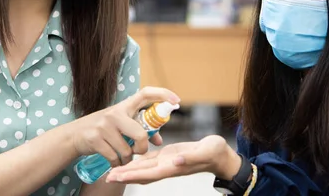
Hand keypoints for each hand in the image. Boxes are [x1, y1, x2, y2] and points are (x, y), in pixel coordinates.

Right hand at [71, 87, 179, 167]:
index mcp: (124, 106)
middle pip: (141, 133)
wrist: (74, 135)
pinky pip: (115, 158)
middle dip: (143, 147)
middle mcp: (115, 113)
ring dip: (127, 158)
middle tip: (139, 151)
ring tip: (121, 155)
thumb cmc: (103, 129)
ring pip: (128, 150)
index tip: (176, 101)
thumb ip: (140, 129)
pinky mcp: (95, 139)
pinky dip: (117, 163)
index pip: (146, 94)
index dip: (162, 95)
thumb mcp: (121, 124)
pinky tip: (113, 160)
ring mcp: (104, 126)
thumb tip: (159, 140)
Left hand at [106, 135, 241, 184]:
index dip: (132, 176)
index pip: (148, 173)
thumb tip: (176, 161)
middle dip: (124, 175)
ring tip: (113, 171)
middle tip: (107, 176)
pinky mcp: (168, 155)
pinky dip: (138, 161)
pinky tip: (129, 159)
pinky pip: (150, 160)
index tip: (116, 176)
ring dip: (128, 170)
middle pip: (141, 173)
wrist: (221, 155)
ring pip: (143, 168)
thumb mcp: (205, 151)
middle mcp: (167, 166)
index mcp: (173, 166)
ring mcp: (167, 161)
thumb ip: (191, 158)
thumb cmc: (215, 153)